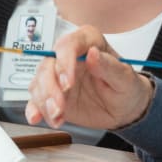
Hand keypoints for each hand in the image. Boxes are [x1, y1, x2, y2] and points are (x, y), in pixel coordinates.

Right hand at [24, 25, 154, 129]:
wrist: (124, 109)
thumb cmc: (127, 88)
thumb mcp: (125, 79)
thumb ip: (110, 66)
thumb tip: (93, 53)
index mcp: (89, 43)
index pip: (68, 45)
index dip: (64, 62)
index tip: (68, 83)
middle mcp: (69, 57)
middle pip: (48, 65)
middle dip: (50, 87)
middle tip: (60, 106)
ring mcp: (58, 76)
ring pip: (39, 82)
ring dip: (44, 102)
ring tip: (58, 116)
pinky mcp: (52, 94)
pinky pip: (35, 99)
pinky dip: (34, 109)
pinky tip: (37, 118)